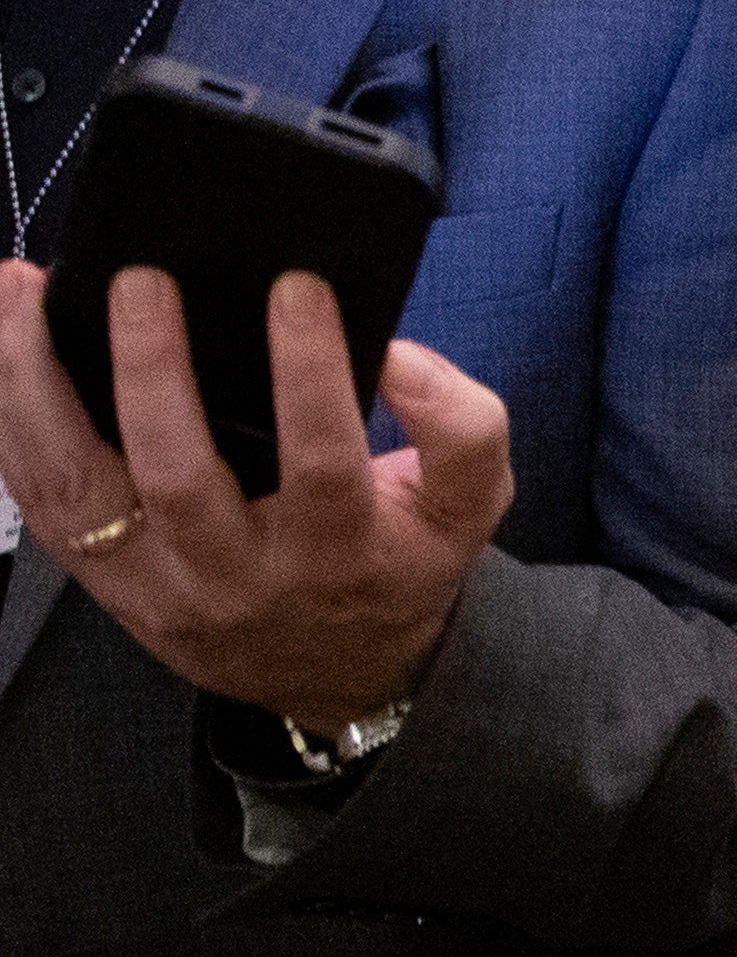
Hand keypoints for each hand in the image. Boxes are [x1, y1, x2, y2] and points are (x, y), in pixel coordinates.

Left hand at [0, 263, 509, 729]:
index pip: (324, 463)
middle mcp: (237, 576)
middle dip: (151, 372)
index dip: (311, 373)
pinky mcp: (103, 579)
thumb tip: (400, 356)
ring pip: (77, 488)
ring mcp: (156, 583)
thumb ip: (464, 427)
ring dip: (37, 388)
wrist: (340, 675)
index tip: (296, 286)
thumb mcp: (471, 509)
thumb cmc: (397, 566)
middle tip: (141, 281)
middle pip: (178, 477)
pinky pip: (37, 502)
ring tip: (23, 294)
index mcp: (340, 554)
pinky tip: (4, 352)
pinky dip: (10, 425)